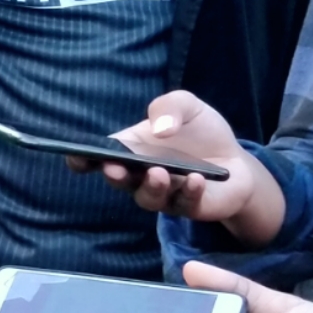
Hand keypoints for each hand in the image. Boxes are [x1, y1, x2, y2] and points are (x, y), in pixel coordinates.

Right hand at [77, 92, 283, 245]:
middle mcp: (138, 175)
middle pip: (118, 180)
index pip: (95, 157)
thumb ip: (169, 106)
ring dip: (151, 187)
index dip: (80, 159)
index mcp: (129, 149)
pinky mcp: (187, 207)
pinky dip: (188, 192)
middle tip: (113, 168)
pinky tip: (195, 179)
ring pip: (147, 198)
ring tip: (159, 173)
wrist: (236, 159)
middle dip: (113, 175)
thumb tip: (158, 129)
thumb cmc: (201, 131)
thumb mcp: (187, 105)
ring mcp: (162, 194)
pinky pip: (182, 204)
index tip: (76, 157)